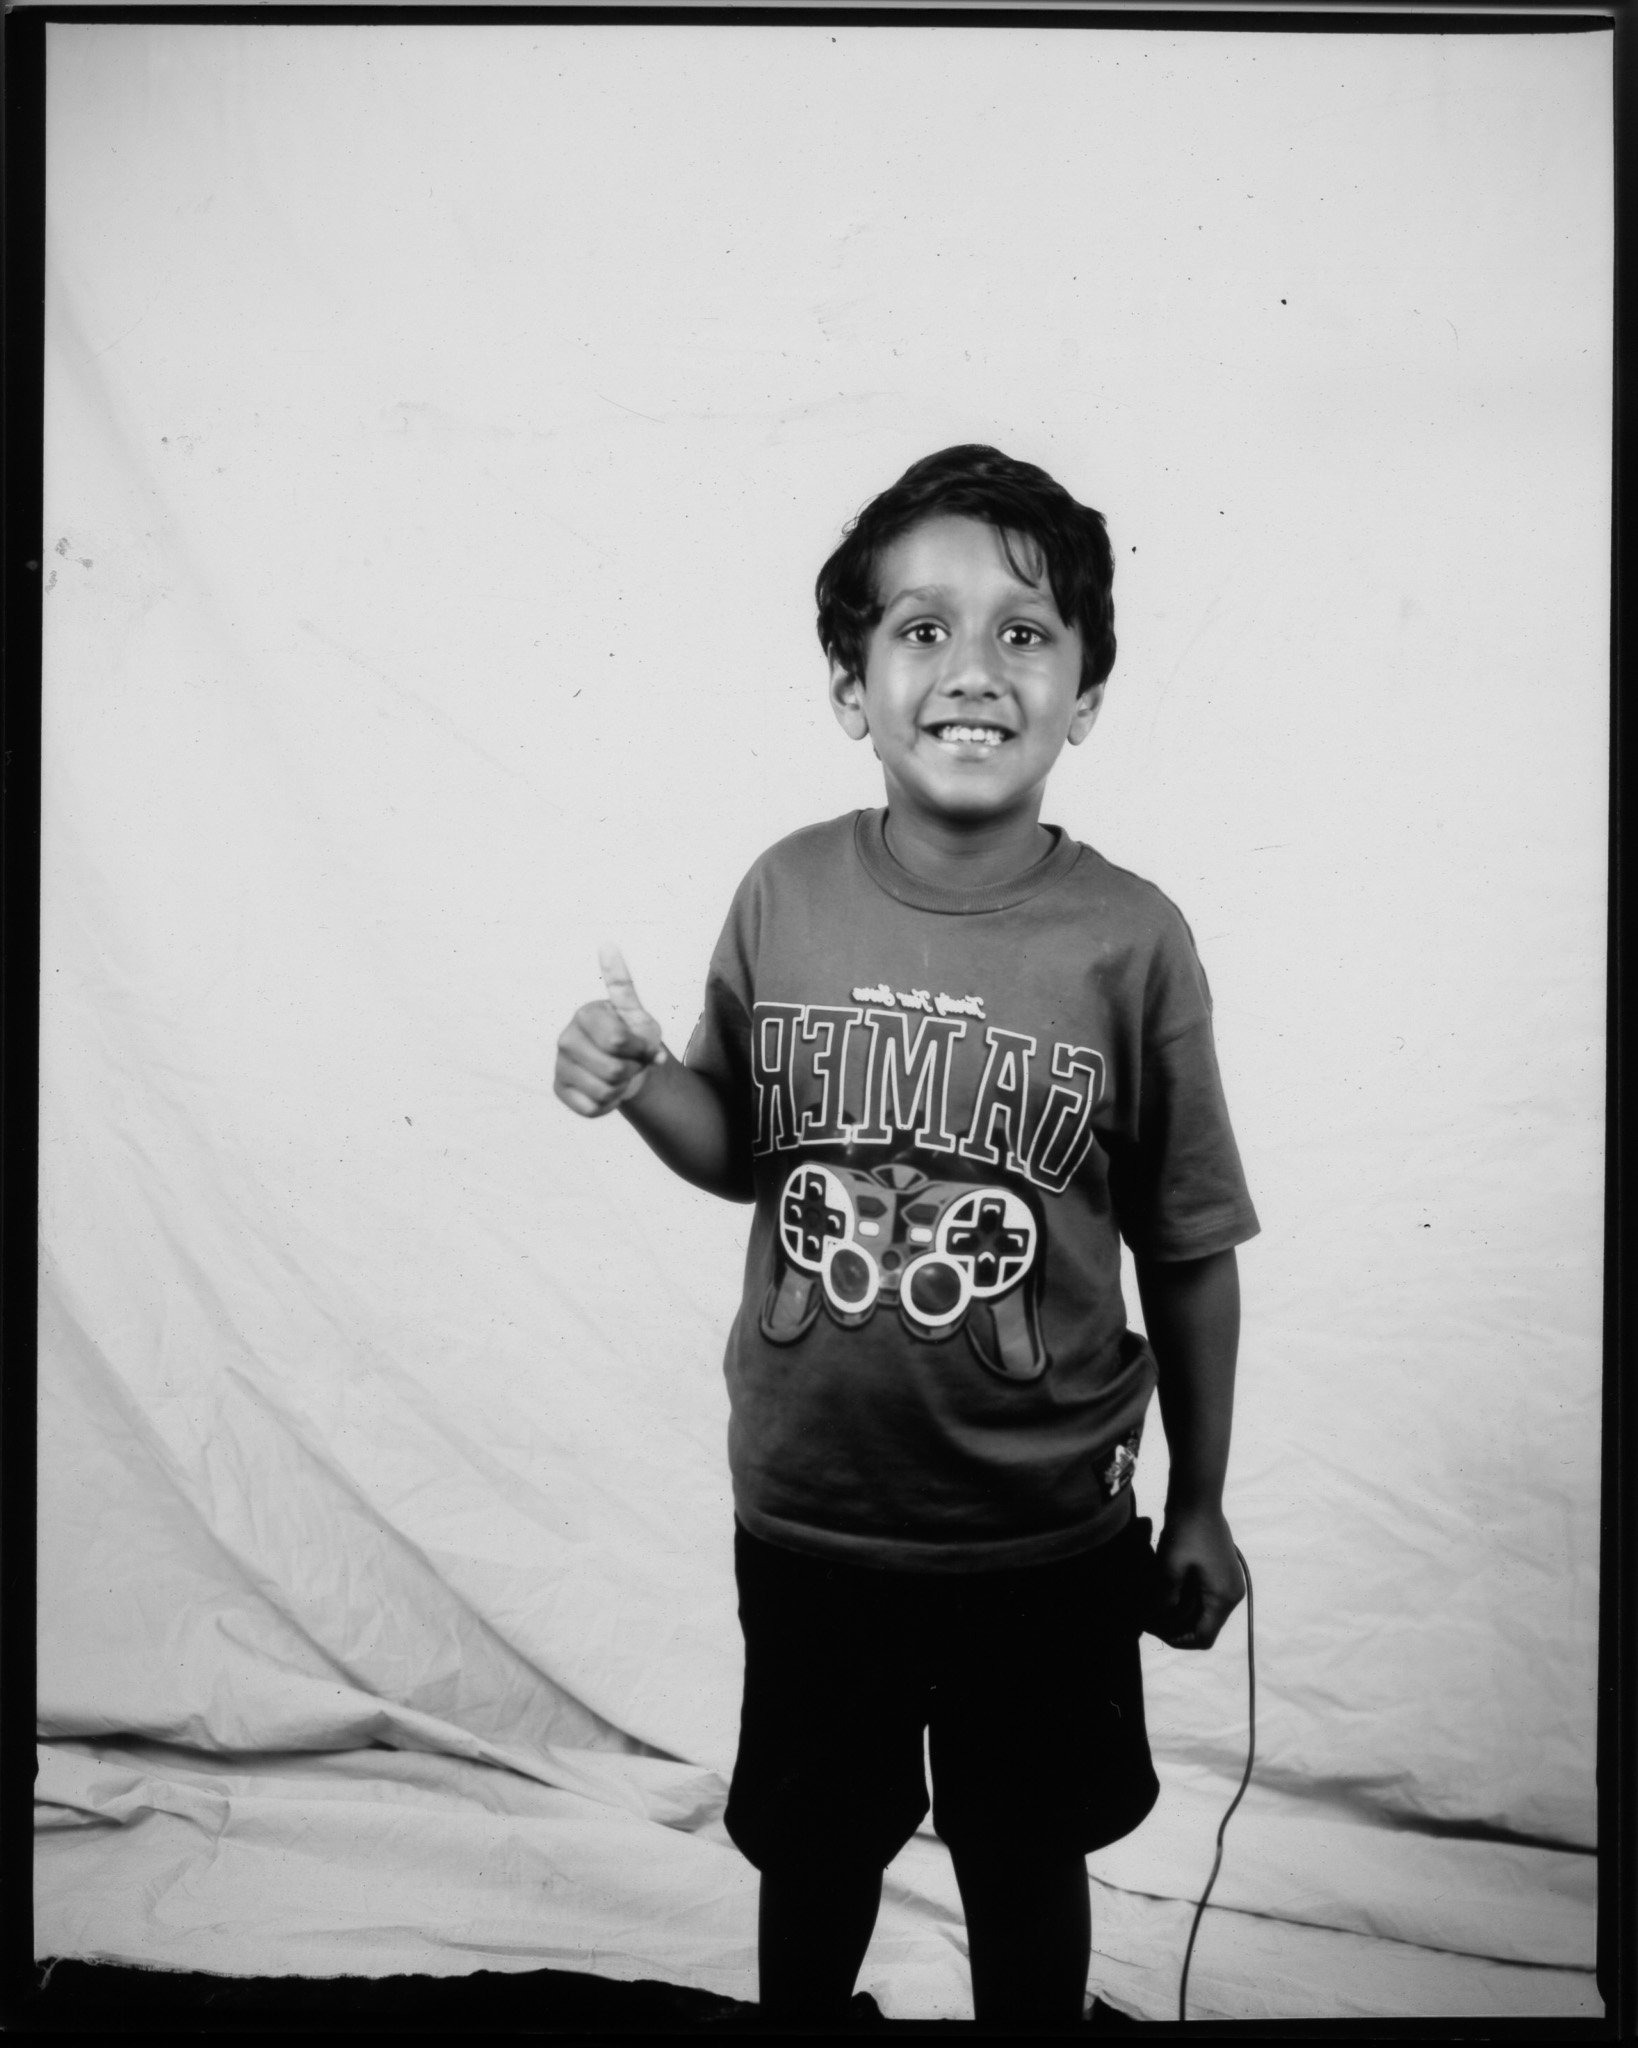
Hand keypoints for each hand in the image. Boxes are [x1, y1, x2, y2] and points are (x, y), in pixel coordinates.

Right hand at [554, 946, 666, 1116]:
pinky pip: (593, 1108)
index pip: (619, 1040)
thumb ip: (625, 989)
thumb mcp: (639, 1017)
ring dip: (622, 1089)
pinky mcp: (559, 1090)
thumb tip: (607, 945)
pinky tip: (606, 1091)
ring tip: (620, 1076)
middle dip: (633, 1071)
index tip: (645, 1047)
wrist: (626, 1069)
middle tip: (631, 1063)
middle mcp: (566, 1037)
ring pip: (604, 1091)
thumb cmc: (634, 1039)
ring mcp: (559, 1064)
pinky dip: (609, 1105)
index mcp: (586, 1013)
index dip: (641, 1050)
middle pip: (612, 1069)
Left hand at [1147, 1502, 1243, 1649]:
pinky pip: (1207, 1597)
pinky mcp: (1224, 1572)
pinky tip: (1170, 1590)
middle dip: (1178, 1626)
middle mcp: (1233, 1594)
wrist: (1197, 1500)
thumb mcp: (1170, 1569)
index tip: (1154, 1630)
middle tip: (1152, 1618)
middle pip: (1206, 1626)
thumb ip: (1165, 1600)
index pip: (1204, 1637)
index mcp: (1223, 1598)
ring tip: (1158, 1604)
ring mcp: (1230, 1582)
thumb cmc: (1184, 1533)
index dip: (1178, 1639)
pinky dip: (1189, 1599)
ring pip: (1206, 1612)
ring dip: (1182, 1612)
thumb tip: (1158, 1619)